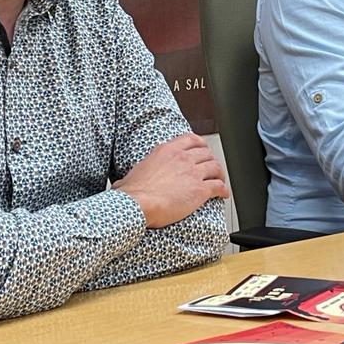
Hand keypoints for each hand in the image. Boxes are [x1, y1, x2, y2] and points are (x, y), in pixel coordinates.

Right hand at [114, 133, 229, 227]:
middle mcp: (182, 158)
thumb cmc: (132, 193)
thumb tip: (120, 186)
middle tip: (211, 168)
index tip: (203, 150)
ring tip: (220, 180)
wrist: (137, 204)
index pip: (191, 139)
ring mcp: (192, 173)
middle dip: (211, 160)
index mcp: (166, 150)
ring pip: (215, 167)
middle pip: (206, 153)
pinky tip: (223, 194)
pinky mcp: (200, 190)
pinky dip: (223, 190)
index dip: (201, 145)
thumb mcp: (132, 174)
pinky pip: (218, 186)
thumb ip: (134, 175)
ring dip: (220, 174)